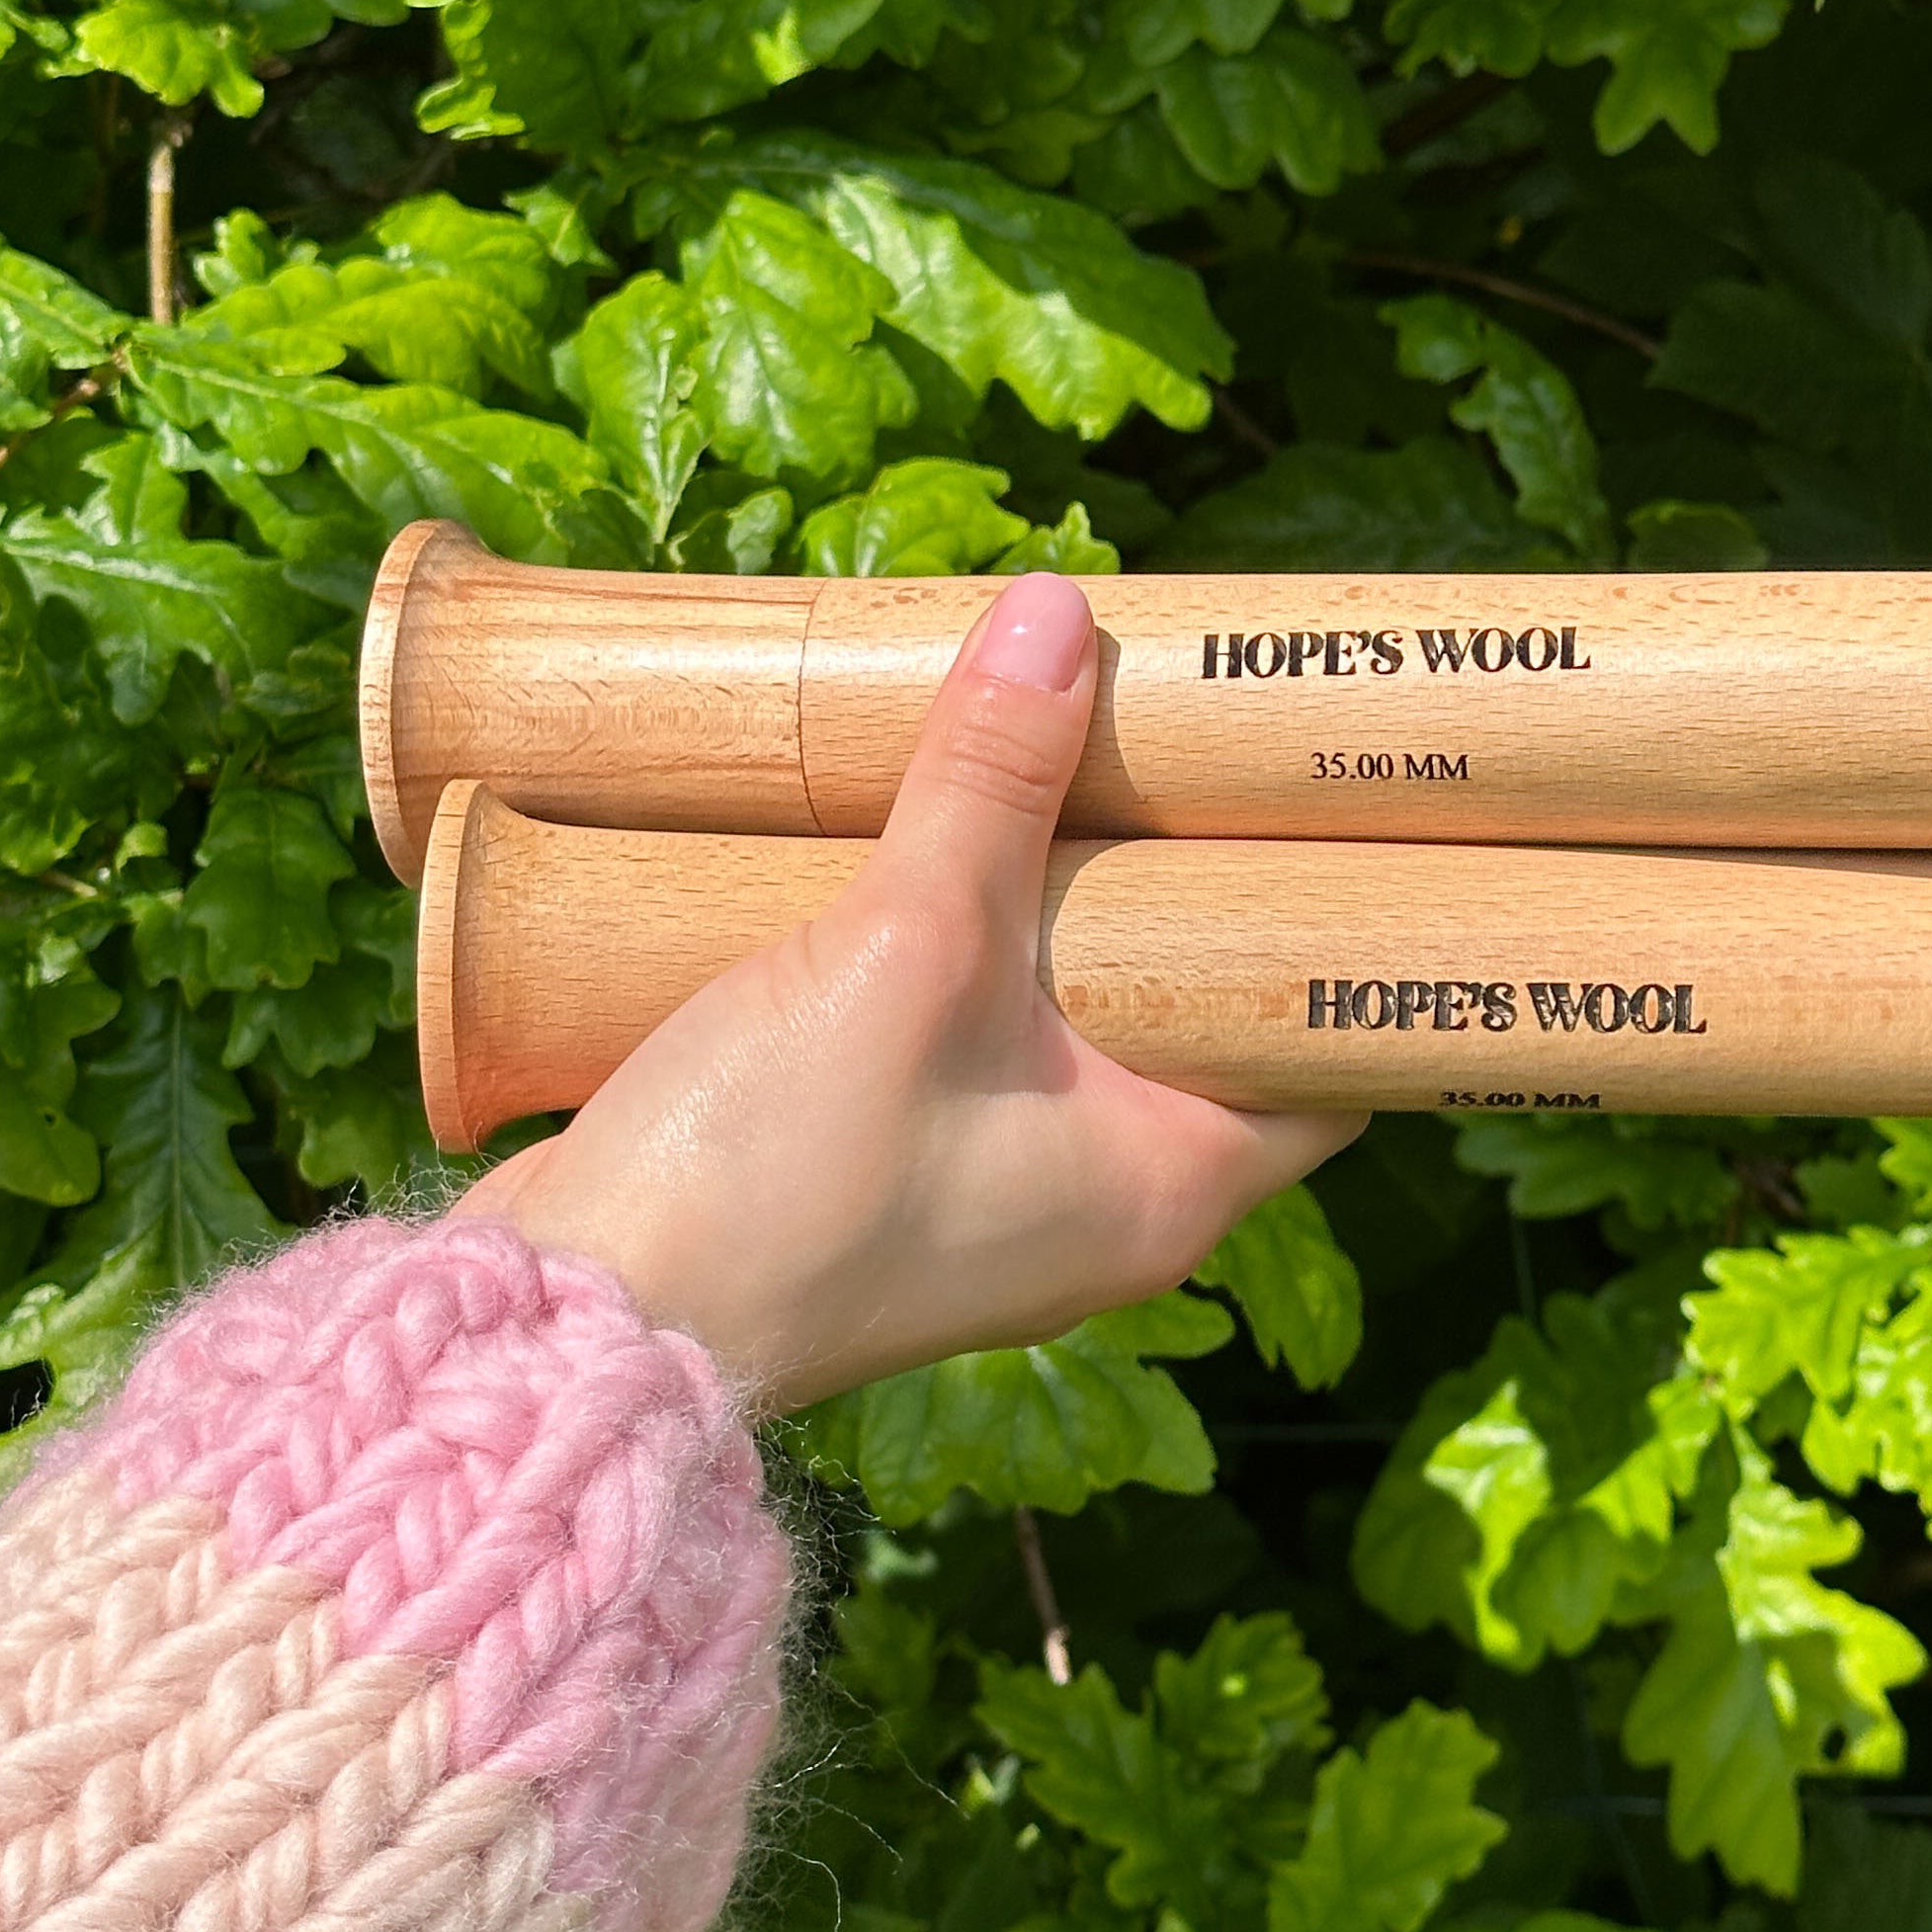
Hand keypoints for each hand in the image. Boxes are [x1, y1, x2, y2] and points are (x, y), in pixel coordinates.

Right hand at [457, 574, 1363, 1408]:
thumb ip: (987, 783)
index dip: (1351, 933)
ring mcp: (996, 1197)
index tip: (1342, 813)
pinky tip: (939, 846)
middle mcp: (1107, 1206)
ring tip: (1068, 759)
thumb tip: (1060, 618)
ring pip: (1070, 1019)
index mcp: (1172, 1187)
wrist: (581, 1313)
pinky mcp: (891, 1172)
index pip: (1328, 1056)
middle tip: (1194, 743)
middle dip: (1180, 881)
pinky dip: (967, 950)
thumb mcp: (907, 950)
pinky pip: (970, 1039)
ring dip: (1056, 904)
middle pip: (1195, 1014)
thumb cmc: (780, 1177)